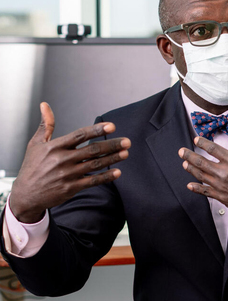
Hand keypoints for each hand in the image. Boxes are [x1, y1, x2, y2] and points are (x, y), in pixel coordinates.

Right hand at [9, 103, 130, 223]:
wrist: (26, 195)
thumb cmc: (32, 167)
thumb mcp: (36, 144)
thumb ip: (46, 125)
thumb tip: (45, 105)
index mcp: (55, 147)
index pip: (80, 135)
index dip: (97, 130)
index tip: (112, 126)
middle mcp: (62, 160)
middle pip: (92, 150)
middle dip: (111, 145)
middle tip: (127, 141)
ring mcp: (68, 174)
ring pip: (95, 165)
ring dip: (112, 158)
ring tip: (125, 153)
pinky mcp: (72, 188)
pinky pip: (93, 181)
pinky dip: (106, 177)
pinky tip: (117, 172)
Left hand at [179, 124, 227, 228]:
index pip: (213, 149)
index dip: (203, 143)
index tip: (197, 139)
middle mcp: (225, 173)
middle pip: (201, 162)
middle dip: (189, 155)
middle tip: (182, 151)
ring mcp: (221, 186)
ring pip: (200, 176)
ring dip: (190, 168)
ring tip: (184, 163)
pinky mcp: (222, 197)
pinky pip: (205, 191)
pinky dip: (196, 188)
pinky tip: (190, 185)